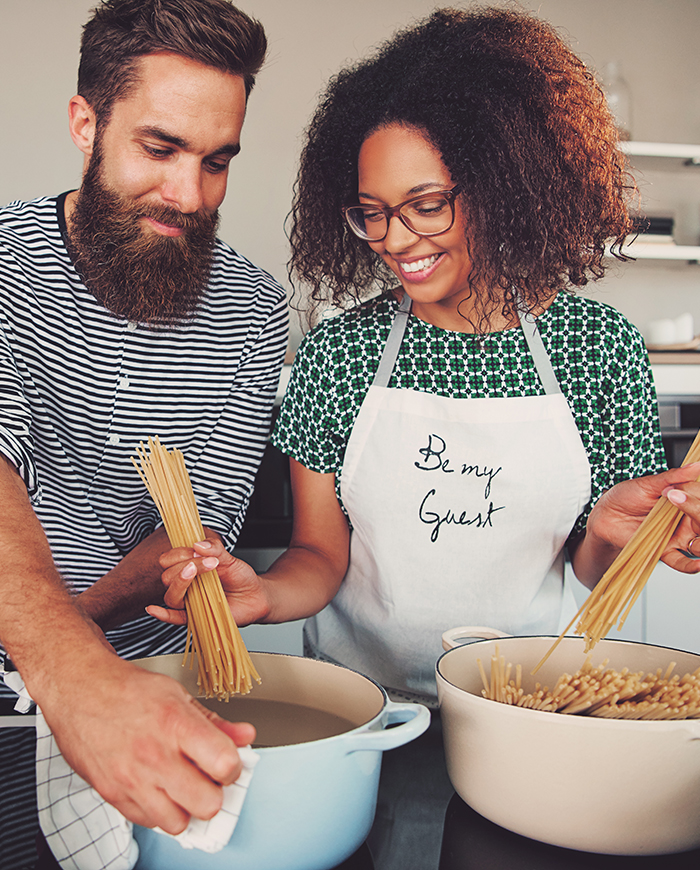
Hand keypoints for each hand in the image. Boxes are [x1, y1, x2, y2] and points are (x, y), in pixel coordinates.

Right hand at [41, 647, 255, 832]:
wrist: (80, 691)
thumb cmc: (128, 690)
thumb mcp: (178, 695)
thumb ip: (215, 722)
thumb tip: (245, 736)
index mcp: (175, 724)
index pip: (224, 763)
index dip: (233, 767)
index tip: (228, 762)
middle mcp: (154, 755)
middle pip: (207, 803)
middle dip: (214, 793)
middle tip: (208, 777)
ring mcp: (132, 779)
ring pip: (179, 822)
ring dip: (186, 807)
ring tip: (183, 785)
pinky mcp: (113, 794)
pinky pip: (149, 822)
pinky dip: (159, 811)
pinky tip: (159, 788)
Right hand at [150, 537, 268, 626]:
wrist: (255, 596)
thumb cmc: (240, 577)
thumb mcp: (229, 558)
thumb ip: (215, 549)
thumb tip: (198, 544)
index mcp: (188, 568)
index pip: (168, 560)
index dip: (179, 553)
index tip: (198, 550)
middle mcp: (185, 585)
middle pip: (167, 577)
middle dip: (185, 565)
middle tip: (209, 562)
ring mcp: (189, 602)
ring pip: (171, 595)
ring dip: (181, 582)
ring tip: (198, 571)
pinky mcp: (195, 617)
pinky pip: (174, 618)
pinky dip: (162, 614)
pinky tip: (153, 609)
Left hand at [585, 463, 699, 574]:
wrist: (606, 515)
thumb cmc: (626, 497)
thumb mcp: (648, 484)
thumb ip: (673, 477)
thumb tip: (696, 466)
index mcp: (686, 500)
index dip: (694, 495)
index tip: (676, 489)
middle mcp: (686, 519)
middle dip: (698, 512)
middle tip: (677, 501)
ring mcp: (677, 536)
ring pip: (699, 543)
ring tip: (690, 522)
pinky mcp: (665, 550)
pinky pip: (682, 562)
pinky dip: (692, 565)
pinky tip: (697, 564)